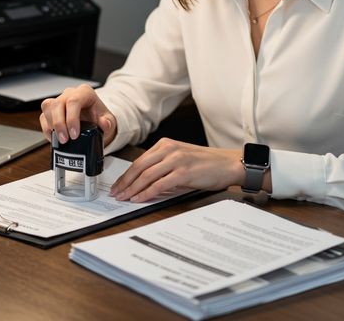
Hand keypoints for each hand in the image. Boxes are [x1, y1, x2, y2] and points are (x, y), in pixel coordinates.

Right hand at [39, 84, 116, 145]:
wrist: (94, 120)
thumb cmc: (99, 117)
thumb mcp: (108, 120)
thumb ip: (108, 123)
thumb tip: (104, 123)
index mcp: (85, 92)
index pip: (74, 101)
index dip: (72, 118)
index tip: (74, 134)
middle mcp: (70, 93)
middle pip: (58, 104)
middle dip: (59, 124)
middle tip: (65, 140)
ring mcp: (60, 100)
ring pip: (48, 107)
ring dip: (51, 126)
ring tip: (60, 140)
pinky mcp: (51, 109)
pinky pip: (43, 116)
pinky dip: (46, 129)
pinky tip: (54, 138)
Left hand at [110, 138, 244, 202]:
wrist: (228, 164)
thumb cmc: (206, 164)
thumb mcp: (181, 160)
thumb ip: (163, 168)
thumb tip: (144, 184)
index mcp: (166, 144)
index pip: (140, 161)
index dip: (126, 175)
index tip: (118, 185)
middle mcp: (169, 149)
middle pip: (139, 167)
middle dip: (125, 182)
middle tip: (116, 194)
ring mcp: (176, 159)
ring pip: (146, 175)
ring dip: (133, 189)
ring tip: (124, 198)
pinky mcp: (183, 172)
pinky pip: (159, 184)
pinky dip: (147, 193)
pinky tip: (139, 199)